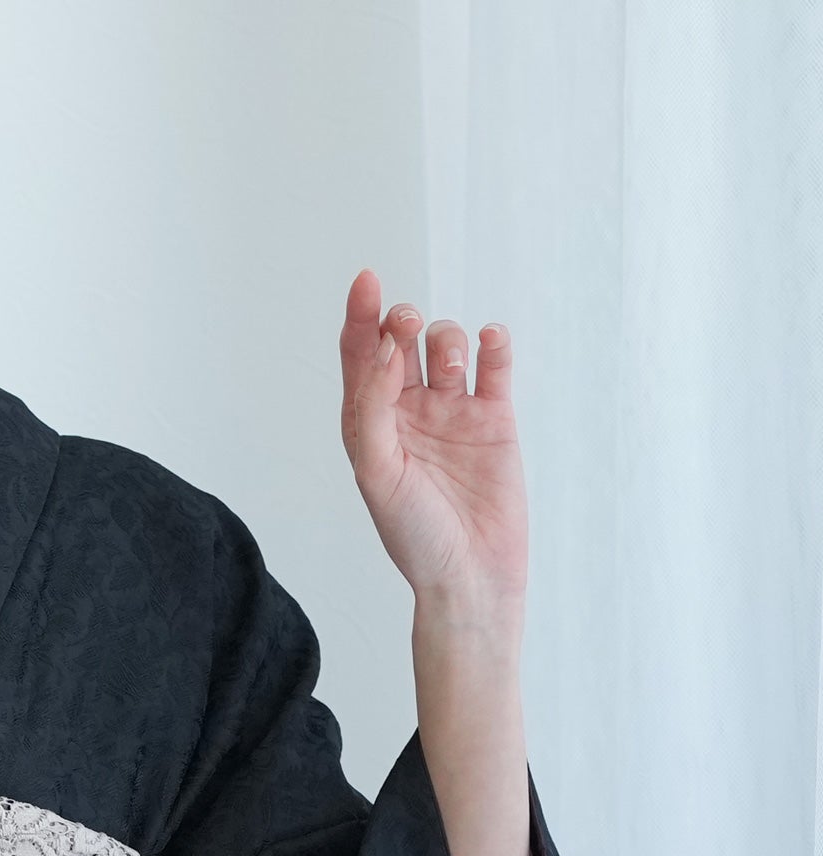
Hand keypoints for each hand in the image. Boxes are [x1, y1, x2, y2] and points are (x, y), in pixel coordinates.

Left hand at [338, 267, 529, 608]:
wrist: (469, 574)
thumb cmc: (413, 533)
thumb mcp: (377, 472)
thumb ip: (373, 408)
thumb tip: (382, 350)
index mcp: (368, 422)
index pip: (360, 357)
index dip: (360, 316)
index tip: (366, 281)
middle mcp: (408, 410)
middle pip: (401, 342)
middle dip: (402, 322)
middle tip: (406, 326)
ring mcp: (452, 411)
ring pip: (446, 347)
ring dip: (445, 341)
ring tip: (449, 367)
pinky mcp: (495, 418)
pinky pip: (493, 366)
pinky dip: (492, 345)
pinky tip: (489, 340)